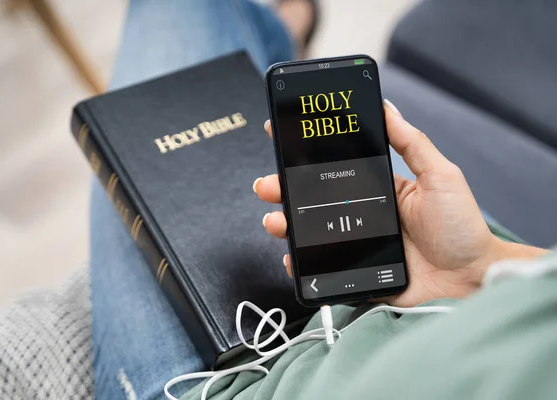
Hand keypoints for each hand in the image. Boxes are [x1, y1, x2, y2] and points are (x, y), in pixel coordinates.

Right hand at [254, 101, 507, 306]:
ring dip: (285, 223)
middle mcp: (362, 214)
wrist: (473, 278)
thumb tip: (388, 107)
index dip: (307, 154)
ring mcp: (357, 244)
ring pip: (311, 232)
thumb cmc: (461, 227)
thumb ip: (413, 143)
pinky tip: (292, 257)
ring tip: (275, 220)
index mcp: (378, 189)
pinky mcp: (357, 272)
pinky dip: (301, 264)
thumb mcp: (440, 176)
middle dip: (283, 190)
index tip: (282, 136)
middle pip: (313, 200)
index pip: (335, 167)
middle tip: (267, 184)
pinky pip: (322, 268)